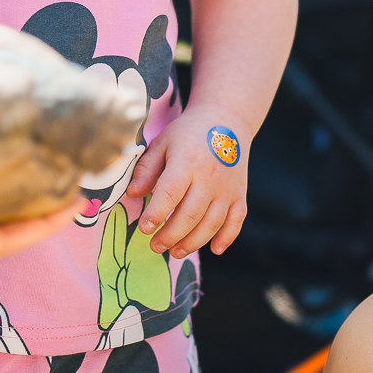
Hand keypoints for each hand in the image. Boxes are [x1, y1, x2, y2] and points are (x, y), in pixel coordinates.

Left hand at [124, 105, 250, 259]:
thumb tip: (133, 194)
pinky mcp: (240, 194)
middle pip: (191, 215)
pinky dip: (227, 238)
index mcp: (186, 162)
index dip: (156, 214)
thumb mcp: (162, 143)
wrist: (225, 120)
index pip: (170, 193)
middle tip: (155, 246)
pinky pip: (236, 221)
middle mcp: (209, 177)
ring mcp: (227, 188)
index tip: (144, 229)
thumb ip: (147, 169)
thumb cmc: (187, 133)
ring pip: (212, 224)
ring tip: (175, 252)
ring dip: (193, 242)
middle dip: (171, 236)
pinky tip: (214, 249)